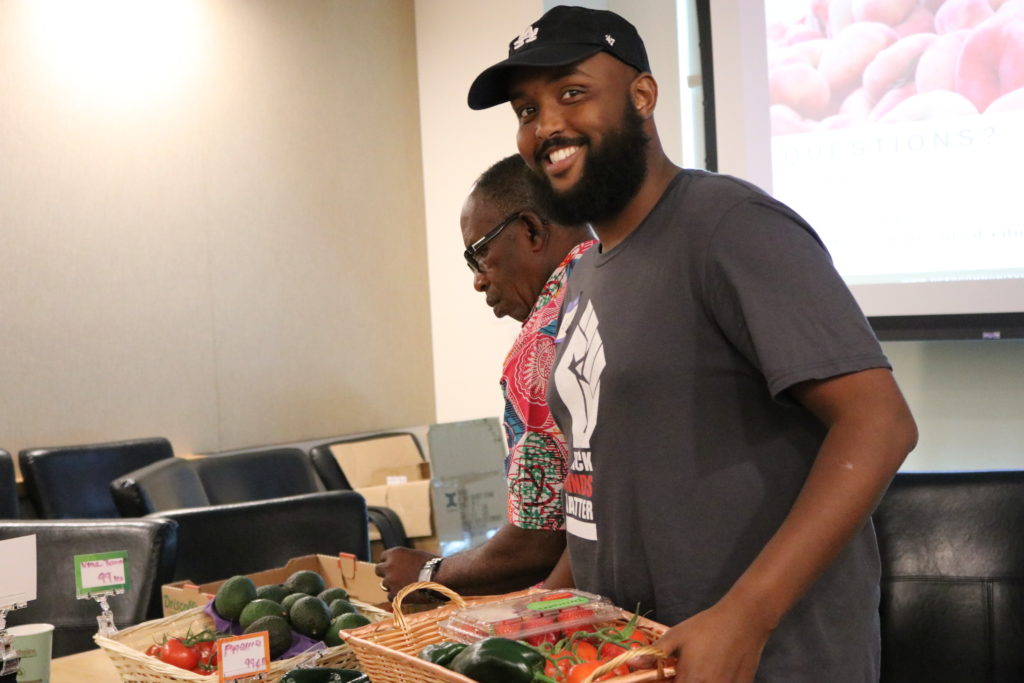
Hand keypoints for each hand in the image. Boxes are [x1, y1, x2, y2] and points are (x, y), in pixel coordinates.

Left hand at [374, 547, 437, 600]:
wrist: (440, 578)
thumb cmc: (433, 564)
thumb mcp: (416, 555)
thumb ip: (404, 560)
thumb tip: (400, 565)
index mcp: (395, 553)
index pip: (383, 557)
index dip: (389, 562)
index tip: (394, 566)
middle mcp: (389, 566)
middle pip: (379, 570)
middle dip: (386, 573)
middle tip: (395, 577)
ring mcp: (390, 581)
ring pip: (385, 584)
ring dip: (392, 585)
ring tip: (406, 587)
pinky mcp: (394, 595)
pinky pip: (390, 596)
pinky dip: (398, 596)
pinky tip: (408, 594)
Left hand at [650, 598, 772, 682]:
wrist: (744, 620)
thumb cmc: (708, 626)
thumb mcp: (677, 635)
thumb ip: (655, 653)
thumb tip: (633, 663)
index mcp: (691, 680)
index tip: (666, 676)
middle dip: (681, 682)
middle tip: (683, 671)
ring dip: (698, 681)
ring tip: (700, 668)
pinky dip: (716, 680)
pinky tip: (716, 670)